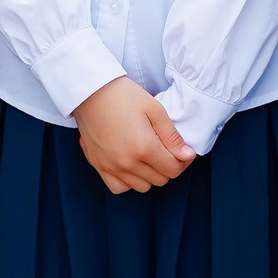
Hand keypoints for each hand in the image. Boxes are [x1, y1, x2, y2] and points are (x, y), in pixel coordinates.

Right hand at [72, 76, 194, 192]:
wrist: (90, 91)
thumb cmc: (123, 95)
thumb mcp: (154, 109)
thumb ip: (172, 136)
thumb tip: (187, 156)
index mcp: (144, 147)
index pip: (173, 170)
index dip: (183, 162)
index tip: (182, 151)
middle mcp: (127, 162)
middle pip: (160, 180)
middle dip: (168, 167)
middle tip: (166, 150)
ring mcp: (111, 166)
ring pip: (142, 187)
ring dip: (150, 175)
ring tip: (147, 155)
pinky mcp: (98, 165)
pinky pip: (118, 187)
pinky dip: (128, 181)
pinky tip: (131, 165)